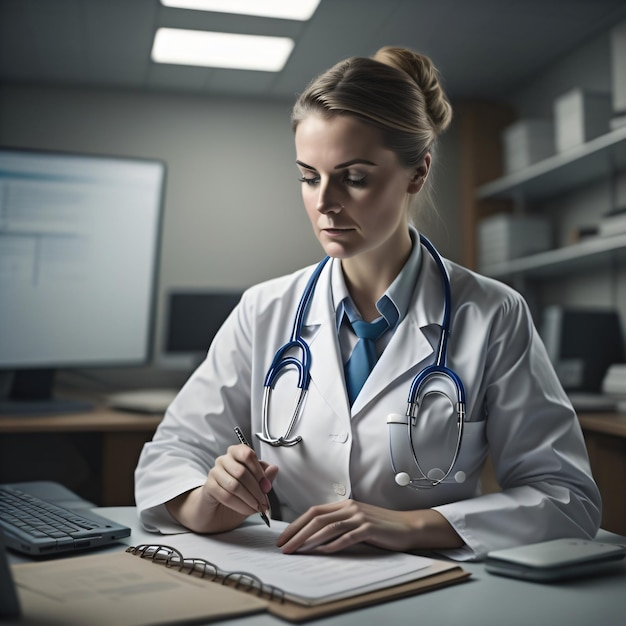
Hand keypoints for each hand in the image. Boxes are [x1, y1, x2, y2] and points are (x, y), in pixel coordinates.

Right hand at [166, 444, 277, 533]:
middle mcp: (224, 459)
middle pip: (242, 472)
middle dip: (256, 490)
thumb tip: (274, 469)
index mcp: (237, 453)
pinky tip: (247, 510)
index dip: (259, 471)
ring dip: (249, 499)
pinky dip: (240, 505)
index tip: (267, 486)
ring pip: (234, 485)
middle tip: (264, 502)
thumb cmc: (238, 492)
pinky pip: (226, 496)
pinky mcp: (209, 487)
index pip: (247, 454)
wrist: (217, 508)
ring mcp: (214, 472)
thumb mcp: (255, 485)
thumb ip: (264, 477)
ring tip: (257, 508)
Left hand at [276, 500, 462, 553]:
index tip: (283, 537)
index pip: (313, 512)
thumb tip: (313, 537)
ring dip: (309, 540)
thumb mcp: (356, 521)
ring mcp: (359, 517)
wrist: (407, 527)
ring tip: (297, 551)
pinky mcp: (369, 528)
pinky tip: (322, 551)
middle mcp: (349, 508)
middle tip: (284, 547)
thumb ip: (338, 524)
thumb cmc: (380, 526)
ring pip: (328, 527)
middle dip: (297, 533)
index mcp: (344, 505)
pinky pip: (347, 536)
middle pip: (317, 519)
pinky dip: (333, 544)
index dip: (296, 524)